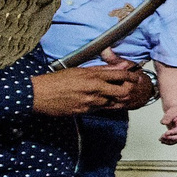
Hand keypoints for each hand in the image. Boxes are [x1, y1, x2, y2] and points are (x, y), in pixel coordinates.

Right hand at [33, 63, 151, 115]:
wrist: (39, 94)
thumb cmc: (57, 80)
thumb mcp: (79, 70)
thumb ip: (101, 68)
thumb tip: (121, 65)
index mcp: (92, 75)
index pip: (120, 74)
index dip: (131, 76)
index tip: (136, 77)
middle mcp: (94, 88)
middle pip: (123, 91)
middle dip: (129, 91)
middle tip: (130, 89)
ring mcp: (90, 101)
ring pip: (113, 102)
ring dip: (116, 99)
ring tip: (115, 95)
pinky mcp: (85, 111)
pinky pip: (100, 109)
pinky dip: (103, 105)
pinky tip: (100, 101)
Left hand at [158, 102, 176, 143]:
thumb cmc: (176, 111)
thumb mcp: (172, 112)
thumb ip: (167, 117)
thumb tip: (163, 122)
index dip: (173, 132)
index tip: (166, 133)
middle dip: (170, 138)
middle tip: (162, 136)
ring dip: (168, 141)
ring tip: (160, 139)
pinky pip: (174, 140)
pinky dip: (168, 142)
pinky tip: (162, 141)